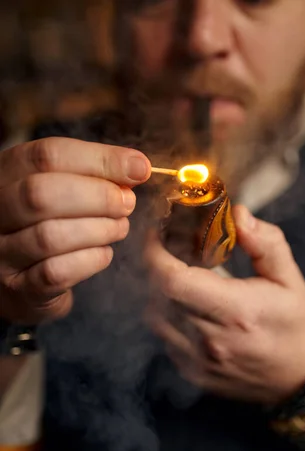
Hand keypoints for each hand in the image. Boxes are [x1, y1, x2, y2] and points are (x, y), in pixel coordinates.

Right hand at [0, 137, 149, 322]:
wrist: (22, 282)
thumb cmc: (48, 224)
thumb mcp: (63, 189)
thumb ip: (94, 174)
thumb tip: (137, 167)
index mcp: (5, 174)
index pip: (47, 155)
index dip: (99, 159)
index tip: (138, 169)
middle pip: (41, 193)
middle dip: (98, 197)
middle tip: (127, 203)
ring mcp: (1, 252)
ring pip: (49, 236)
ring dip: (99, 229)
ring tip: (119, 227)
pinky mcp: (19, 288)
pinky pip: (56, 273)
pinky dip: (91, 260)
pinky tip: (104, 253)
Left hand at [145, 205, 304, 404]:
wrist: (300, 378)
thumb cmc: (296, 324)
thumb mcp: (291, 279)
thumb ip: (266, 243)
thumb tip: (237, 214)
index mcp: (237, 311)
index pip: (174, 281)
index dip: (154, 253)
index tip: (156, 233)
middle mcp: (212, 340)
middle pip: (158, 296)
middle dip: (155, 266)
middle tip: (167, 248)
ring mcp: (199, 361)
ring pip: (155, 318)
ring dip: (159, 292)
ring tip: (179, 276)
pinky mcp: (192, 373)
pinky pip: (164, 338)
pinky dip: (167, 316)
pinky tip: (187, 306)